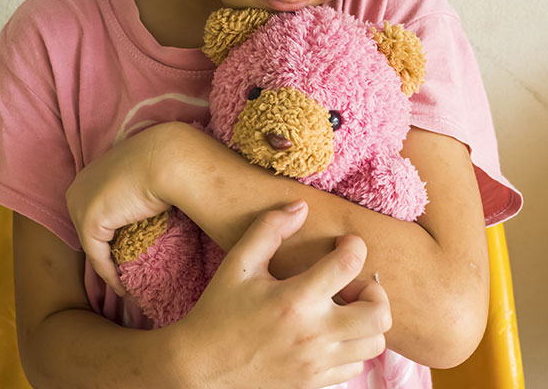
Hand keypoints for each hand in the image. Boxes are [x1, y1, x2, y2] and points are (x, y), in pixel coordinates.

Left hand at [66, 123, 178, 295]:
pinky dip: (109, 275)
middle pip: (91, 228)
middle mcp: (78, 187)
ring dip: (108, 266)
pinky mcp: (90, 223)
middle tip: (123, 271)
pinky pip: (98, 257)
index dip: (110, 234)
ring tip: (123, 283)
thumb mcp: (144, 174)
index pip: (97, 210)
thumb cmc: (165, 162)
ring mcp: (81, 204)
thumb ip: (136, 190)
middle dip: (105, 250)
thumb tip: (147, 204)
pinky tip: (122, 288)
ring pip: (94, 245)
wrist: (170, 158)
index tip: (124, 252)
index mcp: (89, 174)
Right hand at [170, 200, 391, 388]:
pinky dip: (353, 346)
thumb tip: (301, 207)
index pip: (349, 265)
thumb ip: (269, 229)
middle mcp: (313, 334)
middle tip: (352, 284)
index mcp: (294, 299)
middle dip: (373, 291)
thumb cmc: (218, 310)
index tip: (345, 243)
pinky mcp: (314, 383)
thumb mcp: (238, 263)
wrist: (201, 366)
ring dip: (367, 321)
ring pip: (374, 343)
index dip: (355, 246)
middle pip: (378, 313)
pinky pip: (356, 366)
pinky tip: (331, 332)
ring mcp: (316, 363)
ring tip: (344, 309)